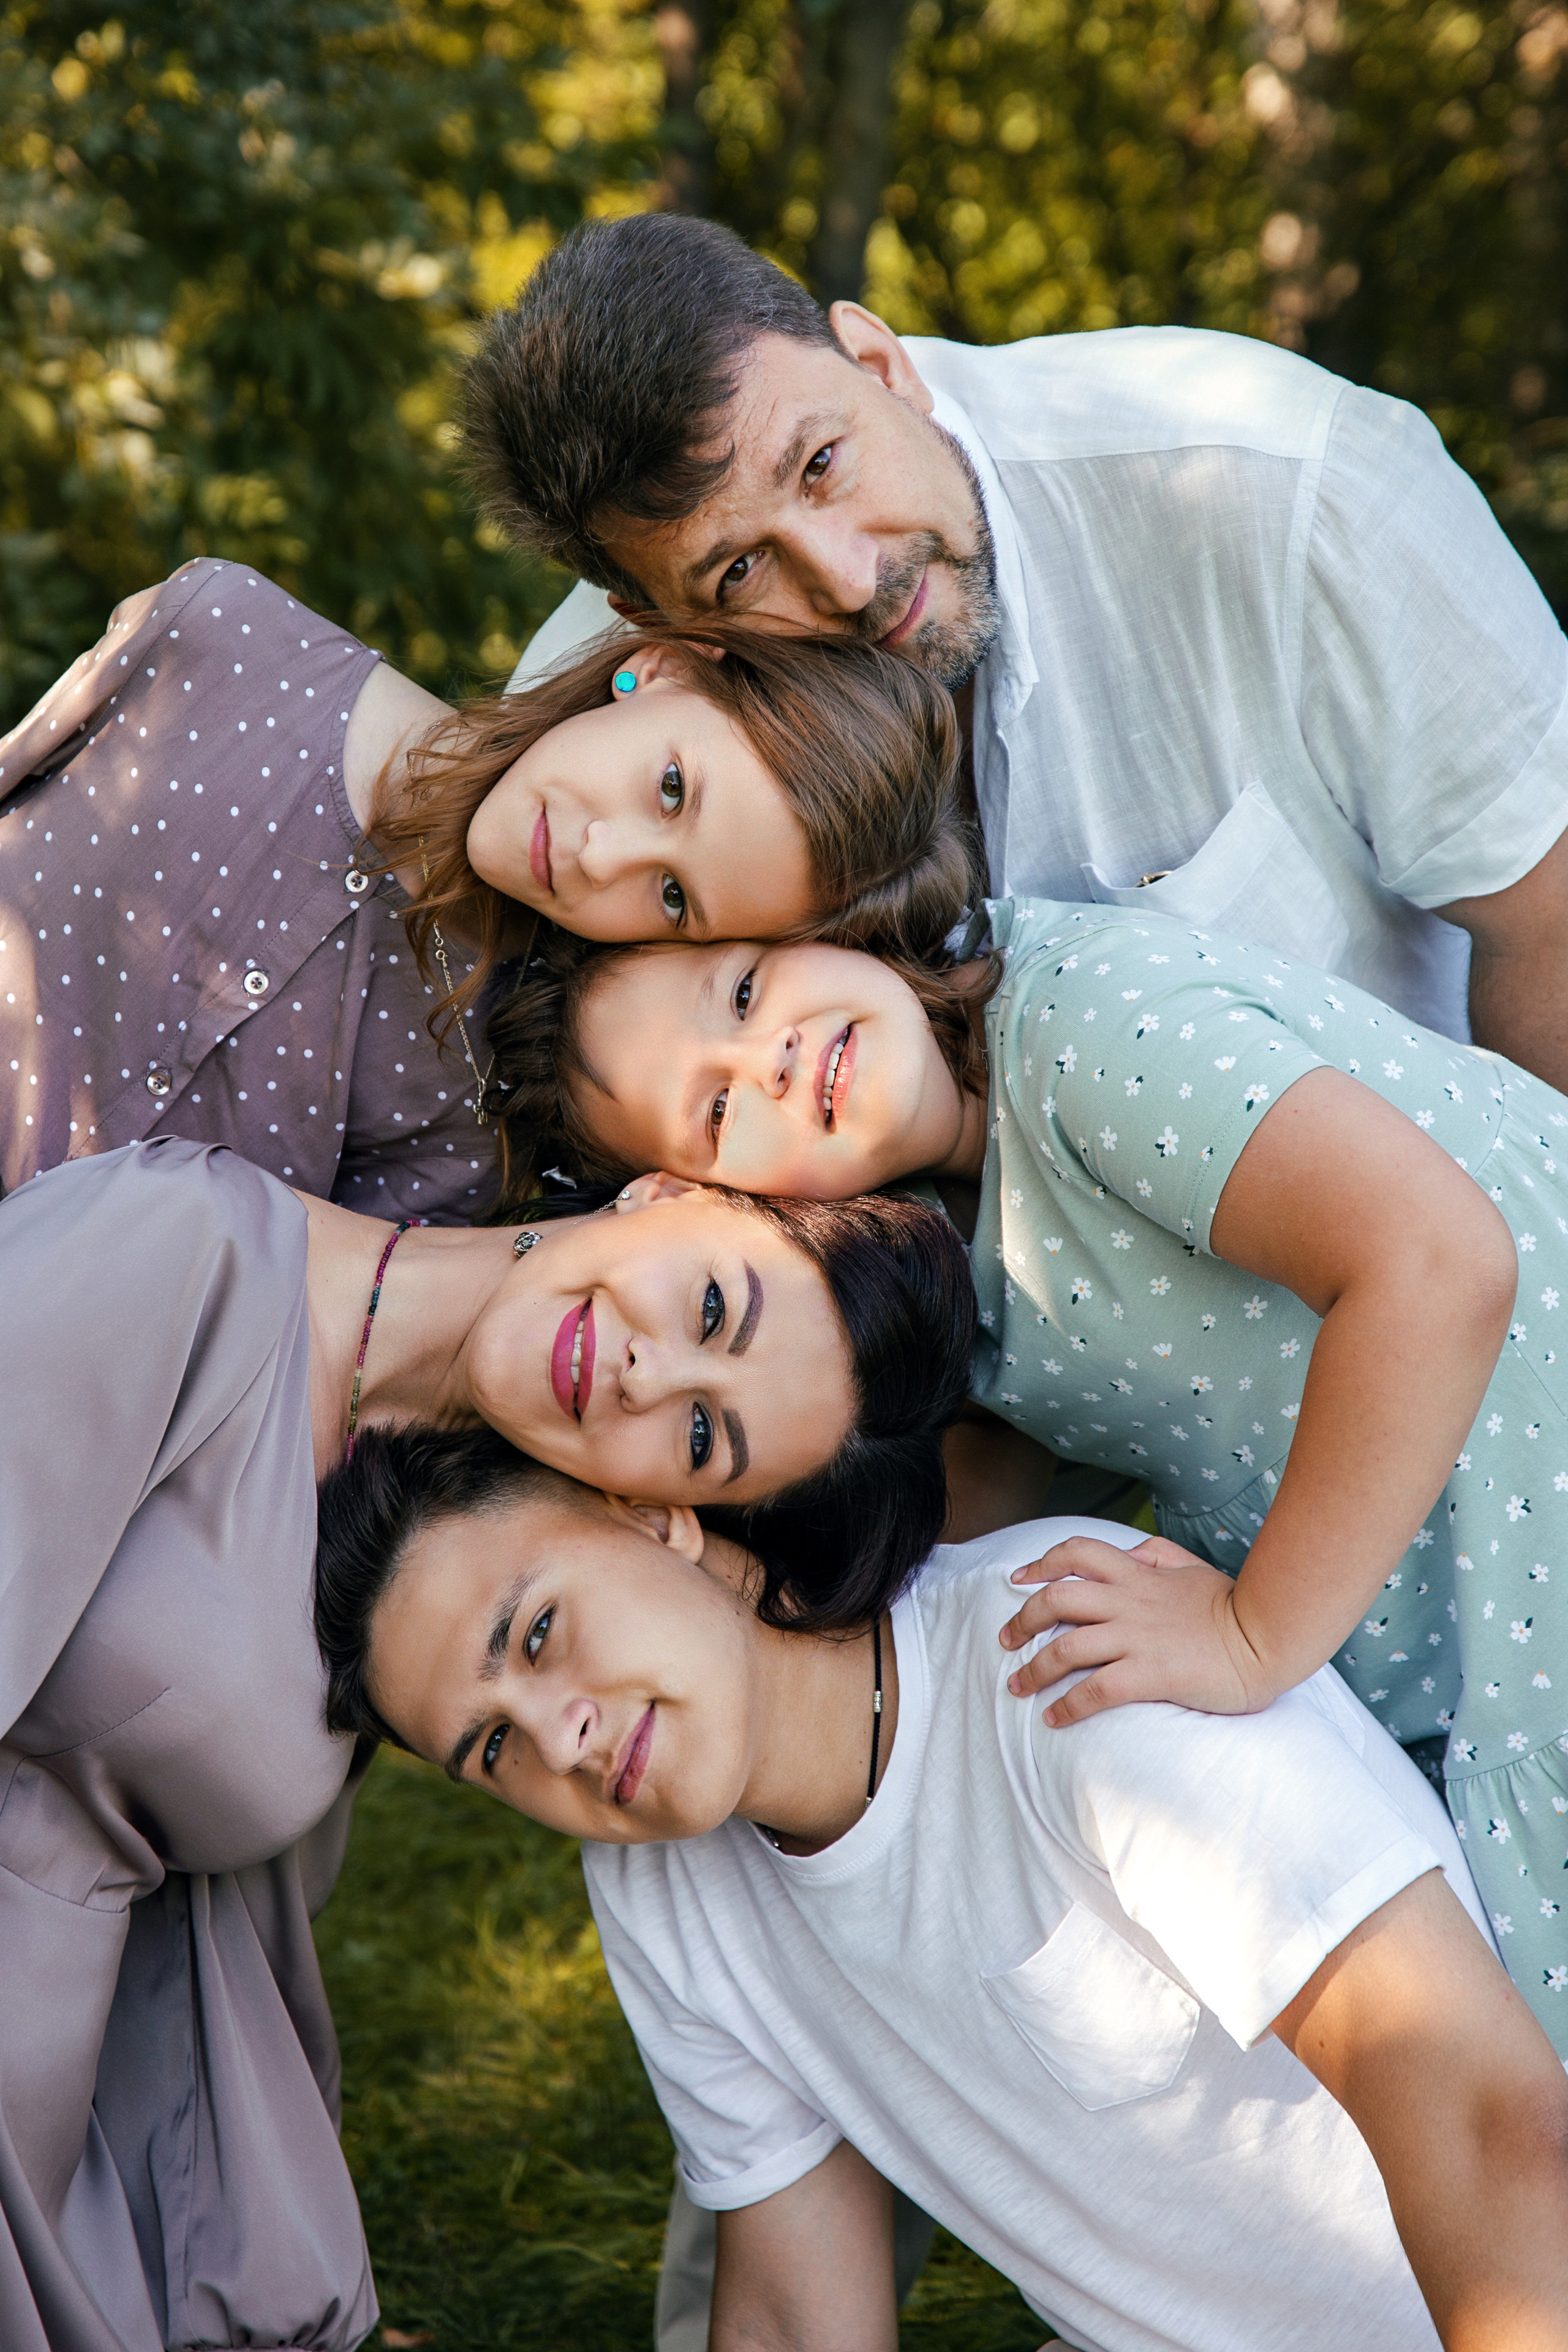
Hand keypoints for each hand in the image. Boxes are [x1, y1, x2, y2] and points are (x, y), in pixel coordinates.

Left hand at [997, 1535, 1279, 1724]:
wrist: (1267, 1637)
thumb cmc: (1233, 1606)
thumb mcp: (1191, 1567)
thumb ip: (1157, 1555)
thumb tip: (1133, 1552)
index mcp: (1138, 1574)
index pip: (1077, 1553)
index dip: (1041, 1562)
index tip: (1020, 1578)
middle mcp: (1129, 1602)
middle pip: (1056, 1599)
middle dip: (1022, 1619)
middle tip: (1006, 1640)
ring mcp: (1137, 1638)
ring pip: (1067, 1648)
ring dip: (1034, 1669)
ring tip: (1018, 1685)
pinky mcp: (1151, 1674)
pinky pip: (1095, 1690)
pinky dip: (1068, 1705)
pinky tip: (1055, 1718)